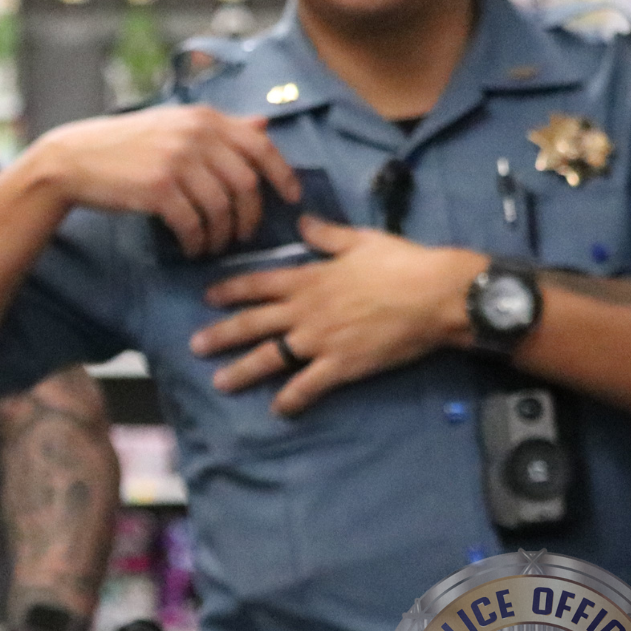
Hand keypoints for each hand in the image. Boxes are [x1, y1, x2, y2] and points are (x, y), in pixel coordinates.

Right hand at [27, 105, 299, 256]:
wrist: (75, 159)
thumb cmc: (126, 146)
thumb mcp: (175, 125)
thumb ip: (220, 128)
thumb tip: (264, 127)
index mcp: (203, 117)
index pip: (260, 146)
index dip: (283, 175)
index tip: (292, 198)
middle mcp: (195, 135)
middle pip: (246, 183)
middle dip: (251, 216)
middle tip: (244, 235)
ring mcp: (176, 160)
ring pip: (222, 208)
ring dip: (223, 235)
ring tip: (215, 246)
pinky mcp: (158, 188)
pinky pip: (194, 224)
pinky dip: (198, 242)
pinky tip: (193, 249)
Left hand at [190, 215, 484, 414]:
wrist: (435, 295)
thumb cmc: (402, 262)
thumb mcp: (361, 240)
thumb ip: (326, 234)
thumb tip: (302, 221)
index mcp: (309, 278)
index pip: (258, 284)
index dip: (230, 290)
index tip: (207, 297)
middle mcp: (305, 311)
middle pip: (252, 324)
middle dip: (221, 335)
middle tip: (194, 347)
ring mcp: (319, 341)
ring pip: (270, 358)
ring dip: (242, 371)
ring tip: (220, 383)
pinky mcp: (341, 366)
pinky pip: (308, 386)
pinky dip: (291, 399)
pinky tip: (278, 410)